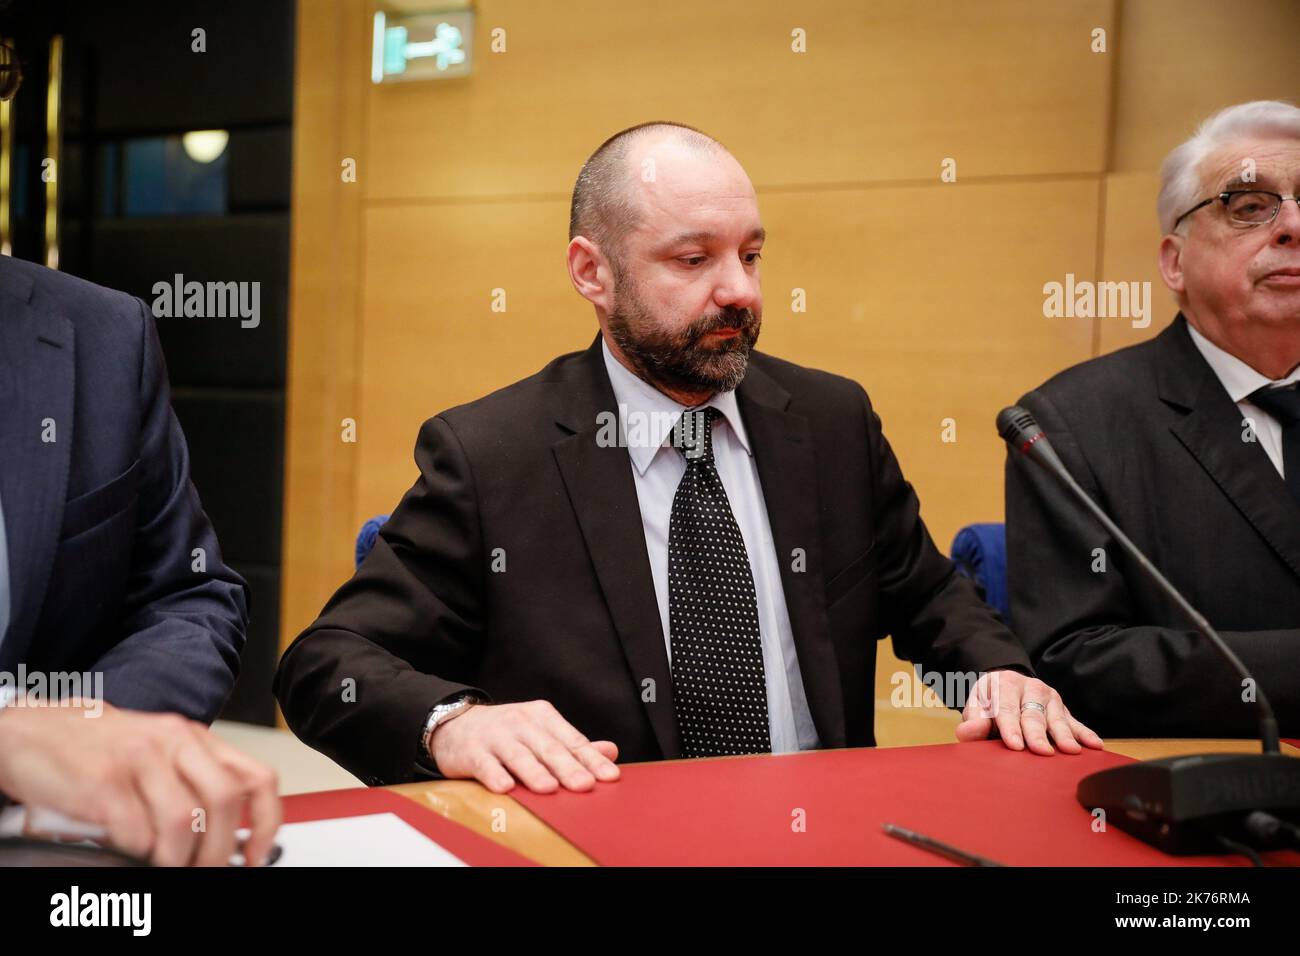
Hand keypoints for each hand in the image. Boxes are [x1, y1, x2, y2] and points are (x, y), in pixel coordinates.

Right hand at [0, 701, 280, 865]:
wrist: (32, 731)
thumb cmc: (99, 749)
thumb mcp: (159, 754)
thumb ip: (194, 783)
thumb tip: (230, 837)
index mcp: (195, 738)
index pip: (256, 778)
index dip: (268, 823)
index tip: (259, 856)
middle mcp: (173, 742)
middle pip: (225, 803)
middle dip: (219, 851)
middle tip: (206, 872)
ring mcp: (138, 759)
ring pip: (184, 822)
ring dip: (178, 859)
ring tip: (165, 867)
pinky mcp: (103, 781)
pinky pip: (136, 832)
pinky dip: (137, 851)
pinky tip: (128, 849)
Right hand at [430, 699, 620, 793]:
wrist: (456, 724)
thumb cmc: (507, 733)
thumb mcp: (541, 731)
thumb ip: (573, 744)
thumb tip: (611, 752)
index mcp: (543, 717)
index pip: (571, 740)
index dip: (591, 759)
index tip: (609, 777)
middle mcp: (521, 723)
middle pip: (548, 748)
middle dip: (568, 767)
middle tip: (585, 785)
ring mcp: (496, 736)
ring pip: (518, 755)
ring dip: (534, 772)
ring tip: (549, 788)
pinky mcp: (472, 751)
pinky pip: (485, 764)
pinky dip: (494, 775)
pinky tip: (505, 788)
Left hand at [955, 669, 1103, 754]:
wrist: (1008, 686)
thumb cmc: (990, 703)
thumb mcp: (976, 707)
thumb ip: (973, 720)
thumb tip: (969, 732)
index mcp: (1004, 684)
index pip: (1006, 708)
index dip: (1010, 727)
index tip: (1014, 745)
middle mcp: (1029, 688)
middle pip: (1032, 714)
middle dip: (1037, 733)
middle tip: (1041, 751)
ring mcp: (1049, 698)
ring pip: (1056, 718)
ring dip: (1064, 735)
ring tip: (1071, 751)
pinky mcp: (1064, 708)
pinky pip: (1075, 722)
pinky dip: (1085, 733)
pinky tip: (1094, 745)